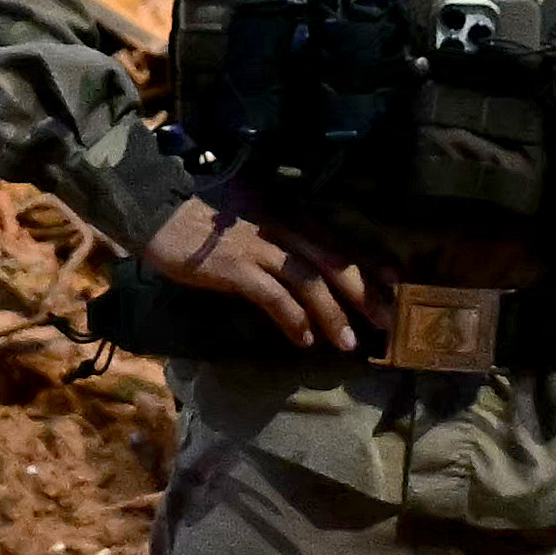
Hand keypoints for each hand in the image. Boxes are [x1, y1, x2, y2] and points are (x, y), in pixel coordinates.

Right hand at [145, 195, 382, 358]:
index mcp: (288, 220)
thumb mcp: (252, 224)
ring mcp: (260, 248)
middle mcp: (282, 231)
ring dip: (334, 314)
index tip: (396, 285)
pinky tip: (304, 340)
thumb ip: (278, 242)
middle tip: (389, 322)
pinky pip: (273, 296)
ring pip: (310, 282)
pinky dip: (293, 319)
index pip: (337, 244)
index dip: (369, 266)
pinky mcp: (236, 268)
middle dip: (366, 294)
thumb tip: (302, 273)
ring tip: (349, 344)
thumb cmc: (204, 221)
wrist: (159, 211)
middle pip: (334, 263)